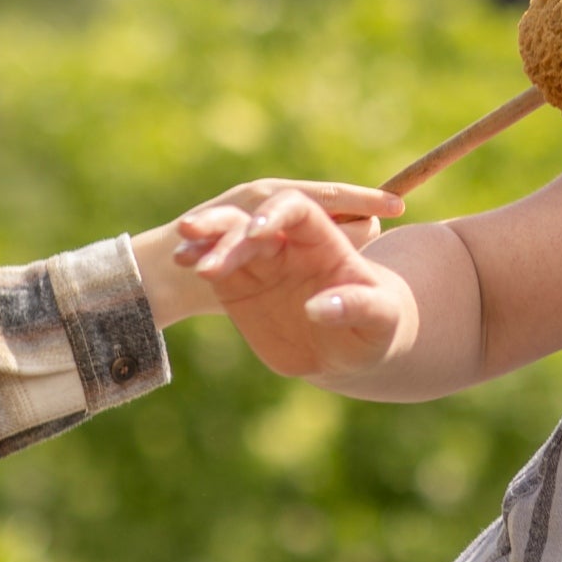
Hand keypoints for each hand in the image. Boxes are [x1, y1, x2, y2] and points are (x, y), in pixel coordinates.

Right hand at [175, 185, 413, 377]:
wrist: (345, 353)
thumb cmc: (376, 325)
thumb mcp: (380, 318)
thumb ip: (357, 306)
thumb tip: (319, 307)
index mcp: (324, 240)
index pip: (299, 208)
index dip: (277, 214)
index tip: (258, 233)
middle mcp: (288, 244)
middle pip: (253, 221)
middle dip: (228, 229)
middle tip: (205, 248)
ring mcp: (260, 262)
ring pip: (226, 237)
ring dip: (205, 238)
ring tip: (182, 257)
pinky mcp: (237, 285)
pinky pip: (212, 266)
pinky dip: (196, 258)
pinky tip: (183, 261)